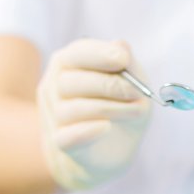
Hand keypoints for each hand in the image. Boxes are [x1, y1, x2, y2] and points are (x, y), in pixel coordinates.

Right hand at [37, 38, 150, 189]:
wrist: (114, 149)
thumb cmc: (122, 107)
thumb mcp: (134, 83)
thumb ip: (128, 65)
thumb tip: (121, 45)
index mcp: (72, 63)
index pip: (77, 53)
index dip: (100, 54)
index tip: (123, 59)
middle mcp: (57, 86)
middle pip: (70, 81)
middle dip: (109, 85)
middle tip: (137, 92)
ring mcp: (56, 115)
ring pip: (71, 109)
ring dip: (110, 109)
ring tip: (136, 111)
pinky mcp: (62, 142)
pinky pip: (67, 136)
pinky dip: (87, 131)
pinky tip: (106, 127)